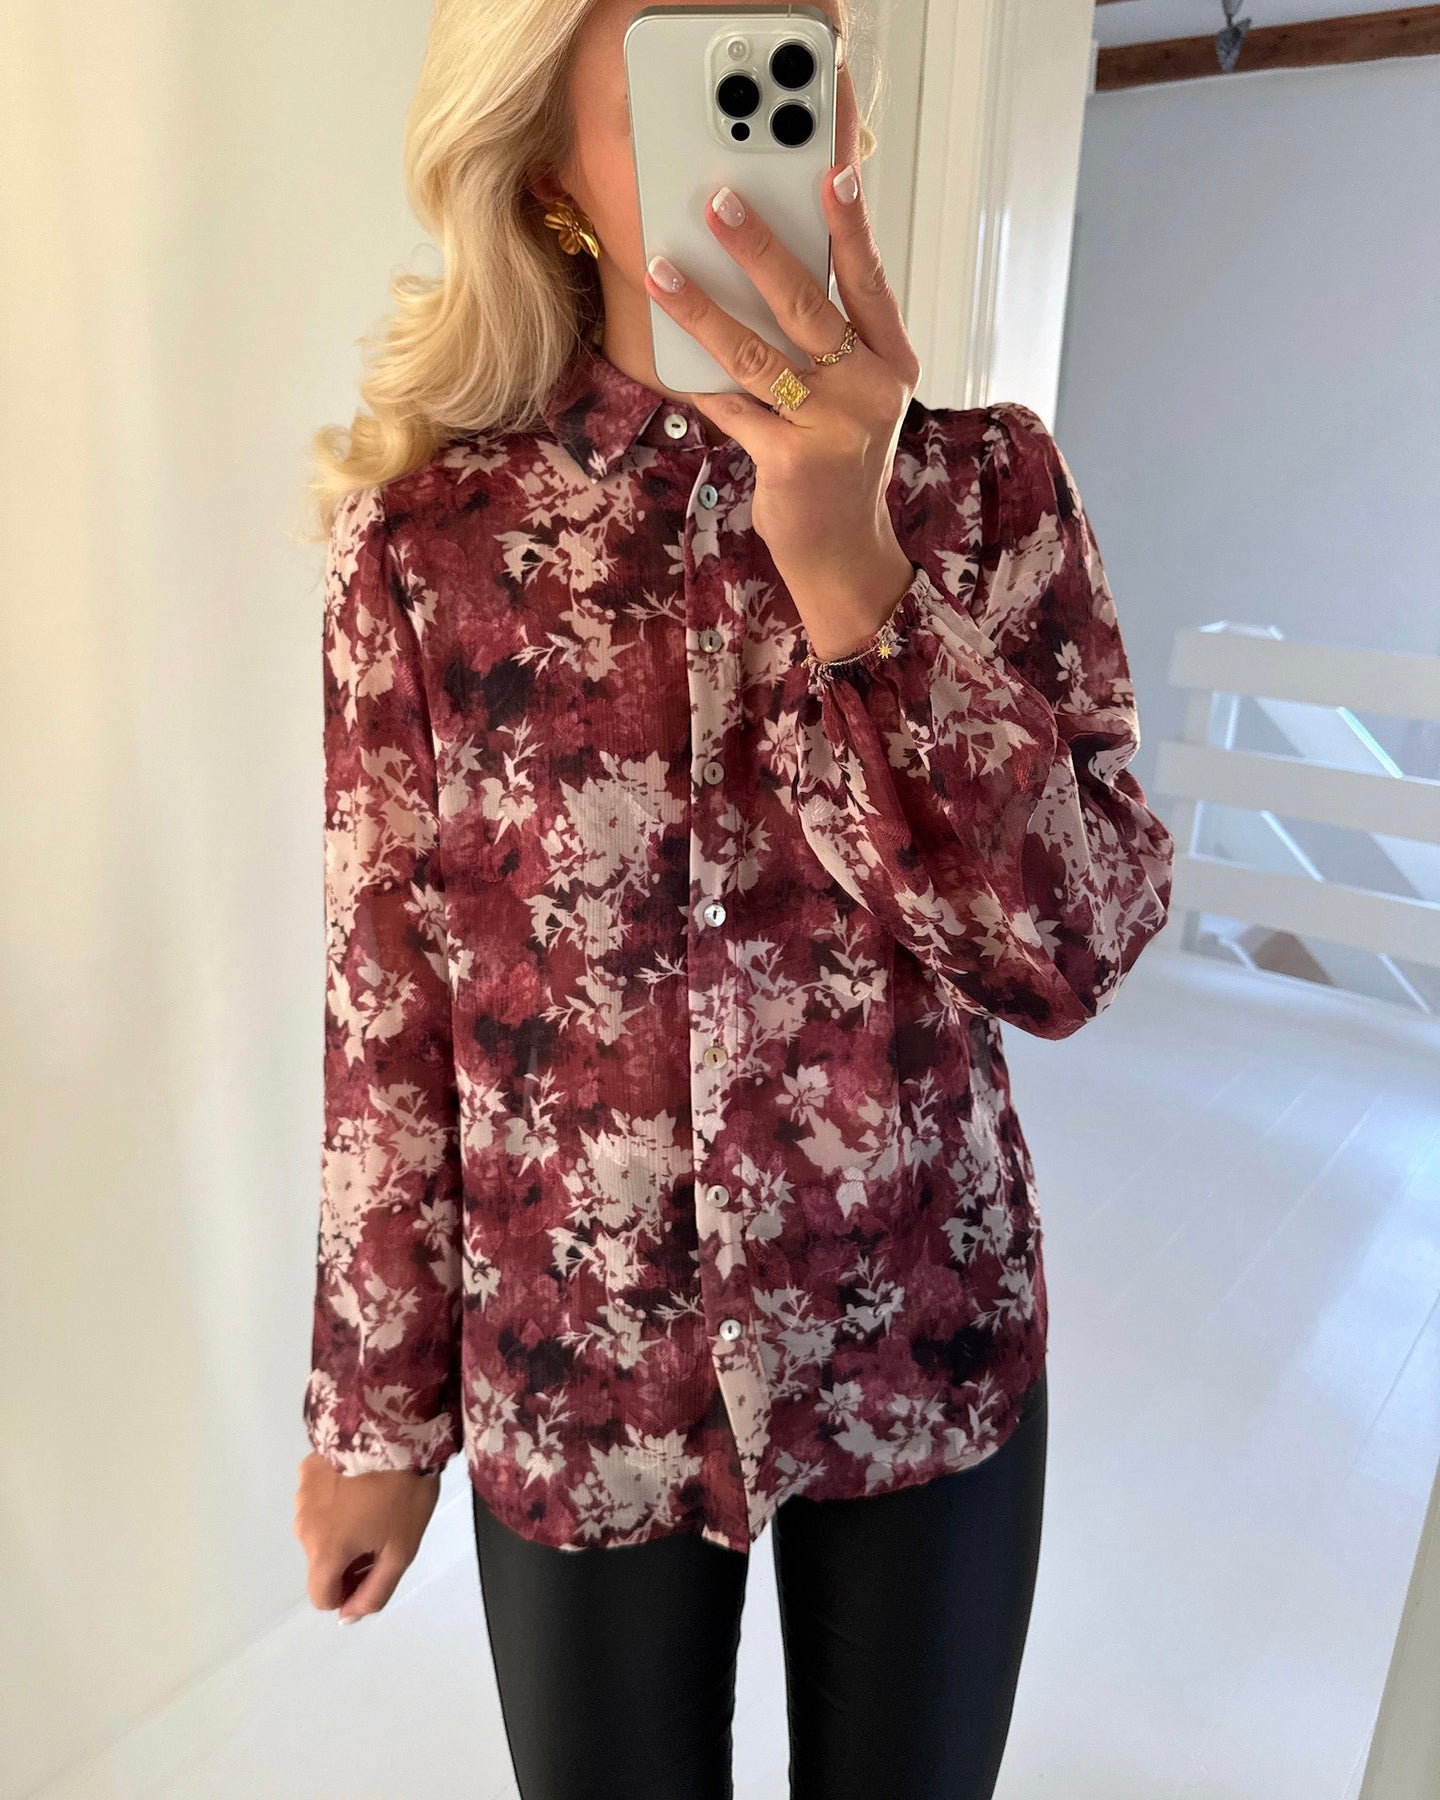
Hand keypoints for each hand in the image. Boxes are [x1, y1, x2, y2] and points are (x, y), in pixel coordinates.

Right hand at [294, 1450, 440, 1623]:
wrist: (393, 1427)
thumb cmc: (402, 1492)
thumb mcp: (401, 1550)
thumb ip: (374, 1592)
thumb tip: (347, 1616)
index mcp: (325, 1552)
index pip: (322, 1596)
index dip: (349, 1591)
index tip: (374, 1566)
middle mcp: (304, 1527)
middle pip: (322, 1561)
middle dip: (348, 1557)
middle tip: (383, 1529)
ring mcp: (302, 1495)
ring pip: (319, 1528)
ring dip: (341, 1526)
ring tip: (374, 1499)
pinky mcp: (307, 1467)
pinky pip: (319, 1498)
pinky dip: (335, 1498)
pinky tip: (360, 1479)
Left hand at [642, 161, 922, 661]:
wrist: (844, 551)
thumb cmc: (839, 460)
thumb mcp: (853, 397)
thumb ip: (826, 342)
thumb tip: (766, 271)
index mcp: (890, 362)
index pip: (869, 280)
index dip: (851, 226)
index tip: (833, 171)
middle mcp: (870, 390)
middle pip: (809, 305)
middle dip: (760, 248)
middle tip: (719, 201)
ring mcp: (833, 428)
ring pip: (758, 353)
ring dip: (704, 308)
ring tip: (664, 270)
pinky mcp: (791, 461)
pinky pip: (733, 408)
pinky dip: (701, 382)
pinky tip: (668, 355)